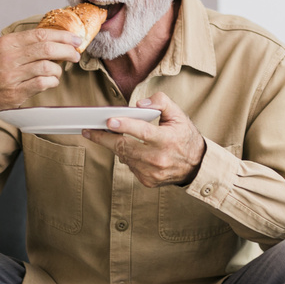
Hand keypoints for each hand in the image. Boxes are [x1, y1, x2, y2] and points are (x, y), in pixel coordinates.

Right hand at [0, 28, 82, 141]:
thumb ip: (22, 45)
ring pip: (48, 67)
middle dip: (68, 51)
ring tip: (59, 71)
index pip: (41, 34)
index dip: (63, 36)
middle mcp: (9, 57)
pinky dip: (52, 82)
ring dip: (59, 70)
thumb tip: (53, 39)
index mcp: (6, 43)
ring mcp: (12, 76)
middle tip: (75, 54)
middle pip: (48, 49)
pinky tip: (51, 82)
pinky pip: (43, 83)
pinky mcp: (15, 93)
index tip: (75, 39)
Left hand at [82, 92, 205, 187]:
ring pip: (124, 156)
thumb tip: (139, 105)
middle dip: (104, 138)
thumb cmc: (185, 137)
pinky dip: (126, 155)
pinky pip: (129, 166)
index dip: (125, 126)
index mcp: (167, 140)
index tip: (109, 121)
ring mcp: (152, 172)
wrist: (196, 166)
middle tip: (89, 130)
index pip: (143, 132)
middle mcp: (158, 159)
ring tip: (105, 134)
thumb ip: (161, 103)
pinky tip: (127, 148)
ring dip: (114, 145)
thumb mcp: (179, 115)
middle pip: (125, 147)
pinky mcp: (147, 181)